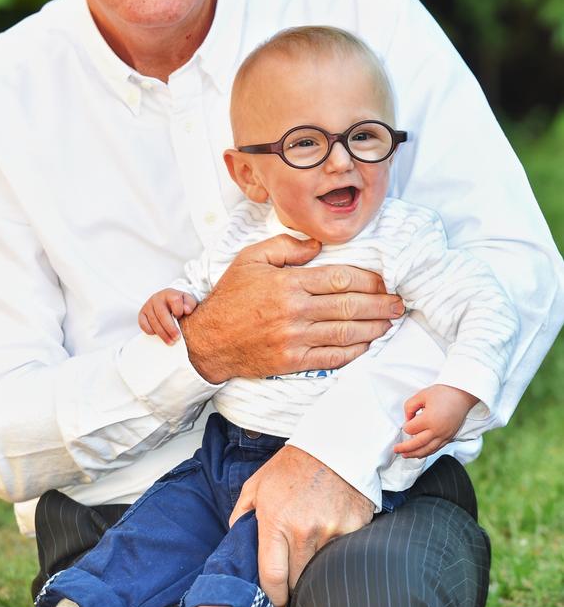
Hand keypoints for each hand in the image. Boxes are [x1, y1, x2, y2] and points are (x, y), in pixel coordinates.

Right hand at [138, 288, 197, 344]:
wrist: (169, 301)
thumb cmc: (180, 303)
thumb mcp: (188, 301)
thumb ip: (190, 304)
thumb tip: (186, 310)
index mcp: (170, 293)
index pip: (174, 300)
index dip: (178, 310)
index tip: (181, 317)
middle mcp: (157, 298)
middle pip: (162, 313)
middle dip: (170, 328)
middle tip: (176, 338)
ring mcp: (148, 305)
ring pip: (153, 321)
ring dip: (162, 333)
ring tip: (171, 341)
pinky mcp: (142, 313)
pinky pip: (143, 324)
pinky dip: (150, 331)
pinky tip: (158, 335)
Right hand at [180, 234, 402, 383]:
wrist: (208, 340)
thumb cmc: (230, 297)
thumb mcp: (251, 259)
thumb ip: (285, 247)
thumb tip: (318, 245)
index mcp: (288, 282)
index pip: (340, 278)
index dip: (368, 280)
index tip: (383, 281)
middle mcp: (295, 311)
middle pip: (350, 306)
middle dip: (380, 304)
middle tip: (398, 303)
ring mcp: (295, 339)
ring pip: (346, 332)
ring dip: (374, 327)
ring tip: (390, 322)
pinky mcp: (293, 361)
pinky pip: (332, 356)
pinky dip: (354, 350)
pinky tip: (366, 342)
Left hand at [229, 445, 373, 606]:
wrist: (333, 446)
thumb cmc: (291, 466)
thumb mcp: (256, 484)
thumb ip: (240, 515)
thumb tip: (235, 541)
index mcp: (275, 521)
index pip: (272, 578)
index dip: (272, 598)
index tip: (275, 603)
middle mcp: (303, 530)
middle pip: (298, 582)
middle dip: (293, 586)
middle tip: (292, 579)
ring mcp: (331, 531)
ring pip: (320, 571)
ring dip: (314, 570)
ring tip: (310, 558)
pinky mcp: (354, 528)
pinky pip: (342, 555)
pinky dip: (336, 555)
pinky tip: (330, 540)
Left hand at [393, 384, 478, 457]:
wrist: (462, 395)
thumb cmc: (443, 393)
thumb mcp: (422, 395)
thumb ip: (410, 407)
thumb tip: (407, 419)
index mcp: (429, 419)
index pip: (410, 429)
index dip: (406, 425)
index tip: (408, 419)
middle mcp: (437, 430)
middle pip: (417, 444)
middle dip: (405, 448)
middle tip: (396, 449)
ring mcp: (444, 436)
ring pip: (427, 450)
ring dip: (415, 454)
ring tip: (405, 455)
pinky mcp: (449, 437)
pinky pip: (436, 449)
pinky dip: (426, 452)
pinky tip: (420, 454)